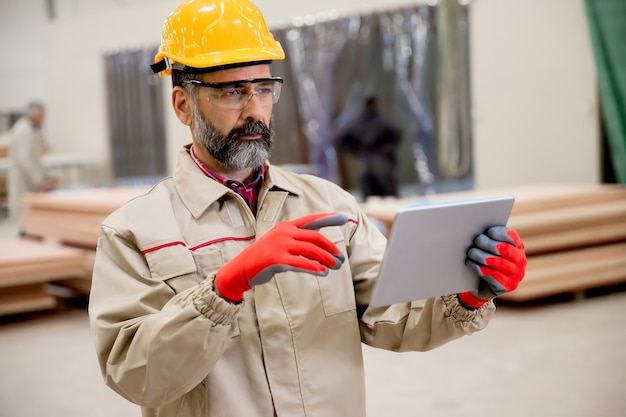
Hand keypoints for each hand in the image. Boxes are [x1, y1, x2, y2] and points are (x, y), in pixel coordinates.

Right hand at [215, 212, 347, 301]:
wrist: (241, 268)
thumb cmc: (264, 256)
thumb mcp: (279, 241)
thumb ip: (296, 239)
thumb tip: (319, 244)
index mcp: (286, 226)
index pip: (312, 220)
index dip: (329, 218)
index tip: (344, 218)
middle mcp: (284, 233)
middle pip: (315, 237)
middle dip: (330, 248)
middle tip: (340, 258)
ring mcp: (280, 245)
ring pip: (311, 250)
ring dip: (326, 259)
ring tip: (335, 267)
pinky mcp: (277, 260)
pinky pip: (301, 263)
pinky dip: (314, 268)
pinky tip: (323, 272)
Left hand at [458, 226, 526, 308]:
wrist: (482, 286)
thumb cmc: (485, 262)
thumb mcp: (488, 248)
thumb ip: (487, 238)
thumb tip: (473, 228)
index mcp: (517, 247)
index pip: (511, 236)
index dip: (499, 233)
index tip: (487, 232)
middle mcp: (520, 260)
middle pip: (504, 248)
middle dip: (488, 243)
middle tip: (476, 241)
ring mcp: (515, 275)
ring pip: (498, 262)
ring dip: (481, 255)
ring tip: (471, 252)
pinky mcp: (507, 286)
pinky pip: (492, 275)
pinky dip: (479, 268)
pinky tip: (471, 263)